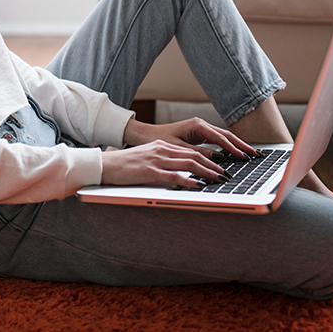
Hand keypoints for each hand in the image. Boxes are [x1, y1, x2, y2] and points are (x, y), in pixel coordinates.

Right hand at [101, 139, 227, 187]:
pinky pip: (174, 176)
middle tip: (227, 174)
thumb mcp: (147, 159)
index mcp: (162, 146)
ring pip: (188, 164)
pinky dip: (189, 180)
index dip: (208, 158)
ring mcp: (156, 160)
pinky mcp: (150, 172)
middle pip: (194, 156)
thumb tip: (181, 173)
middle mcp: (162, 150)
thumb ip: (164, 162)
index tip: (221, 166)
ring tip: (219, 179)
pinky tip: (199, 185)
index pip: (191, 151)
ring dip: (207, 172)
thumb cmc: (125, 165)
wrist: (105, 165)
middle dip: (213, 165)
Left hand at [122, 117, 259, 159]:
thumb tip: (218, 160)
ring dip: (237, 146)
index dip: (233, 149)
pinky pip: (218, 141)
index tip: (244, 157)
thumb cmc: (159, 140)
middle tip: (255, 155)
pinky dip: (228, 147)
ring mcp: (201, 129)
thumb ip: (198, 154)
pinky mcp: (199, 135)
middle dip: (242, 145)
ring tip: (251, 155)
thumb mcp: (179, 149)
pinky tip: (236, 154)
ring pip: (224, 137)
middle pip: (227, 135)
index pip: (221, 138)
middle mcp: (201, 125)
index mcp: (197, 125)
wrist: (146, 135)